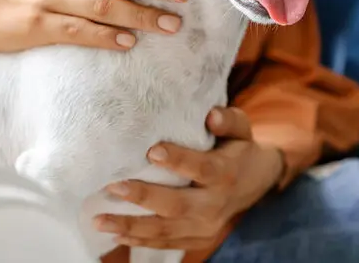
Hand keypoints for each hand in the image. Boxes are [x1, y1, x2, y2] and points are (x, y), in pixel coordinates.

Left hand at [94, 107, 284, 250]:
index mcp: (227, 173)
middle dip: (144, 197)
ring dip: (131, 226)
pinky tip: (115, 234)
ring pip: (166, 229)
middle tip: (114, 186)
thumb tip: (211, 115)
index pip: (203, 169)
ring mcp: (206, 226)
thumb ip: (228, 120)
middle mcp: (216, 204)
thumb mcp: (241, 129)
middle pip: (178, 205)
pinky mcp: (197, 239)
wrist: (257, 181)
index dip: (179, 161)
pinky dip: (139, 240)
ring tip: (100, 220)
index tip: (152, 151)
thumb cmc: (239, 148)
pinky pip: (166, 242)